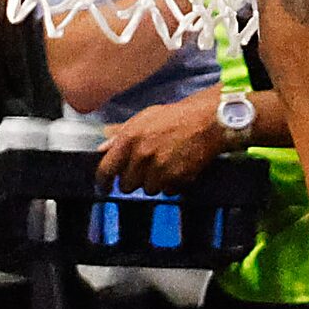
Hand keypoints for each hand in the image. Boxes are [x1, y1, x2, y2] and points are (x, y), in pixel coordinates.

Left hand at [98, 89, 230, 190]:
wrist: (206, 121)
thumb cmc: (175, 117)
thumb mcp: (143, 118)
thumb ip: (120, 134)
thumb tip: (102, 149)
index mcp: (129, 138)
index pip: (106, 169)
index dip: (103, 181)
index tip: (104, 186)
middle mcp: (142, 155)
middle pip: (127, 185)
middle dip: (133, 180)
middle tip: (143, 170)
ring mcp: (160, 168)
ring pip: (148, 190)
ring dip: (154, 182)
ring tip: (164, 166)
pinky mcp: (177, 178)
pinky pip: (167, 191)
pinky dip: (171, 184)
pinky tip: (176, 168)